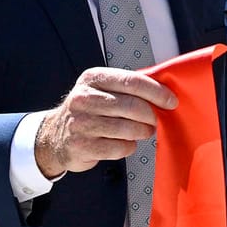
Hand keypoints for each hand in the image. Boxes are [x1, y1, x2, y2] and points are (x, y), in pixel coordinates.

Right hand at [33, 67, 177, 177]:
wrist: (55, 136)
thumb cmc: (90, 111)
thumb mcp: (102, 90)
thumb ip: (128, 88)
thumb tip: (165, 93)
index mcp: (92, 78)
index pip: (132, 81)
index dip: (157, 92)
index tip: (172, 102)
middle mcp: (84, 98)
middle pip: (133, 106)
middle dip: (151, 116)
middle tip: (155, 121)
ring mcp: (81, 123)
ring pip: (129, 129)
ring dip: (143, 132)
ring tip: (142, 131)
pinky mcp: (83, 146)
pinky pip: (121, 148)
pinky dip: (129, 147)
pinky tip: (123, 142)